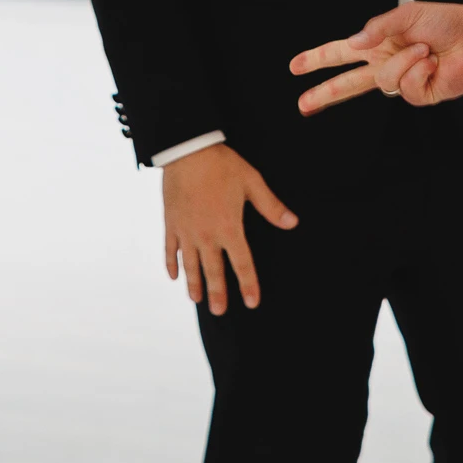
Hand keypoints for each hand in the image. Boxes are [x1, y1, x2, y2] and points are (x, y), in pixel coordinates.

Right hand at [162, 143, 296, 314]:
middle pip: (213, 271)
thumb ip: (271, 206)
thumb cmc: (223, 164)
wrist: (188, 149)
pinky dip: (171, 264)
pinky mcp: (171, 223)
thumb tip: (293, 223)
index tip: (252, 303)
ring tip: (196, 300)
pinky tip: (173, 276)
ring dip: (193, 284)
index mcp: (230, 227)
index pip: (242, 264)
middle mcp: (207, 235)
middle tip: (219, 313)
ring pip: (190, 264)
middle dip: (217, 293)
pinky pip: (170, 249)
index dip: (248, 285)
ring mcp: (186, 231)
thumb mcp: (252, 182)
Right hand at [290, 1, 462, 112]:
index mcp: (379, 42)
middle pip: (348, 83)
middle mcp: (387, 62)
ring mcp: (403, 80)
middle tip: (302, 104)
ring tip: (426, 50)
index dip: (318, 58)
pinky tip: (433, 64)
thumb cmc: (447, 22)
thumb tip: (353, 43)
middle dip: (325, 92)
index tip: (295, 66)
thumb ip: (377, 28)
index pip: (341, 52)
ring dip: (405, 62)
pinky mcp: (420, 94)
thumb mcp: (407, 15)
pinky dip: (419, 72)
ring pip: (384, 81)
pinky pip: (407, 88)